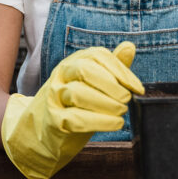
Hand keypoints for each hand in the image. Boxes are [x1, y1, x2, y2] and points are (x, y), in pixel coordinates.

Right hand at [1, 42, 142, 178]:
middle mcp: (61, 76)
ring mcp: (55, 97)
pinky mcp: (53, 120)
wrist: (40, 132)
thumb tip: (130, 46)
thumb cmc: (74, 105)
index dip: (121, 71)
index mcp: (73, 62)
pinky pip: (75, 118)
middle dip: (111, 84)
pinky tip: (115, 123)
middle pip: (85, 70)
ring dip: (106, 103)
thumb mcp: (93, 83)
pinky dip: (99, 121)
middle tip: (126, 99)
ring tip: (121, 112)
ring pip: (79, 94)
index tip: (137, 88)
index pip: (98, 56)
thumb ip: (112, 66)